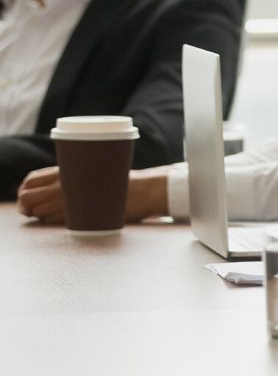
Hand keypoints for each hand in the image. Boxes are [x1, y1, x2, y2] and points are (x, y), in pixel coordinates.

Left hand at [18, 166, 170, 223]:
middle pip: (28, 198)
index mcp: (66, 170)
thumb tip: (57, 182)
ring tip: (52, 212)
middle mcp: (63, 186)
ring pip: (38, 212)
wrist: (141, 190)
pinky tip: (63, 217)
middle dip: (26, 205)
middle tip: (33, 209)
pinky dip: (52, 221)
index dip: (25, 189)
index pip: (31, 180)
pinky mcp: (77, 217)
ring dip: (40, 214)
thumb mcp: (95, 168)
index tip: (28, 193)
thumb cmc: (120, 179)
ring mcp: (69, 202)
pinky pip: (53, 222)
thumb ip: (74, 173)